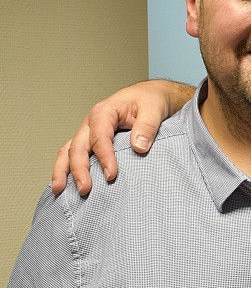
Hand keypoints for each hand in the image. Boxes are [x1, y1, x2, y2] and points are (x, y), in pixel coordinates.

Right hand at [51, 80, 194, 195]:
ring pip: (68, 151)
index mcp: (104, 112)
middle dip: (79, 169)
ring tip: (59, 191)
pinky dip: (67, 169)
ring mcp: (88, 132)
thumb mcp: (154, 108)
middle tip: (85, 190)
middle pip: (78, 147)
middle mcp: (91, 123)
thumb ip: (147, 126)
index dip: (104, 157)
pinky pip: (73, 155)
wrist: (150, 96)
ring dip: (62, 171)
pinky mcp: (90, 141)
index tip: (111, 175)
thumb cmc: (150, 100)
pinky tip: (65, 185)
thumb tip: (138, 147)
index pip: (100, 138)